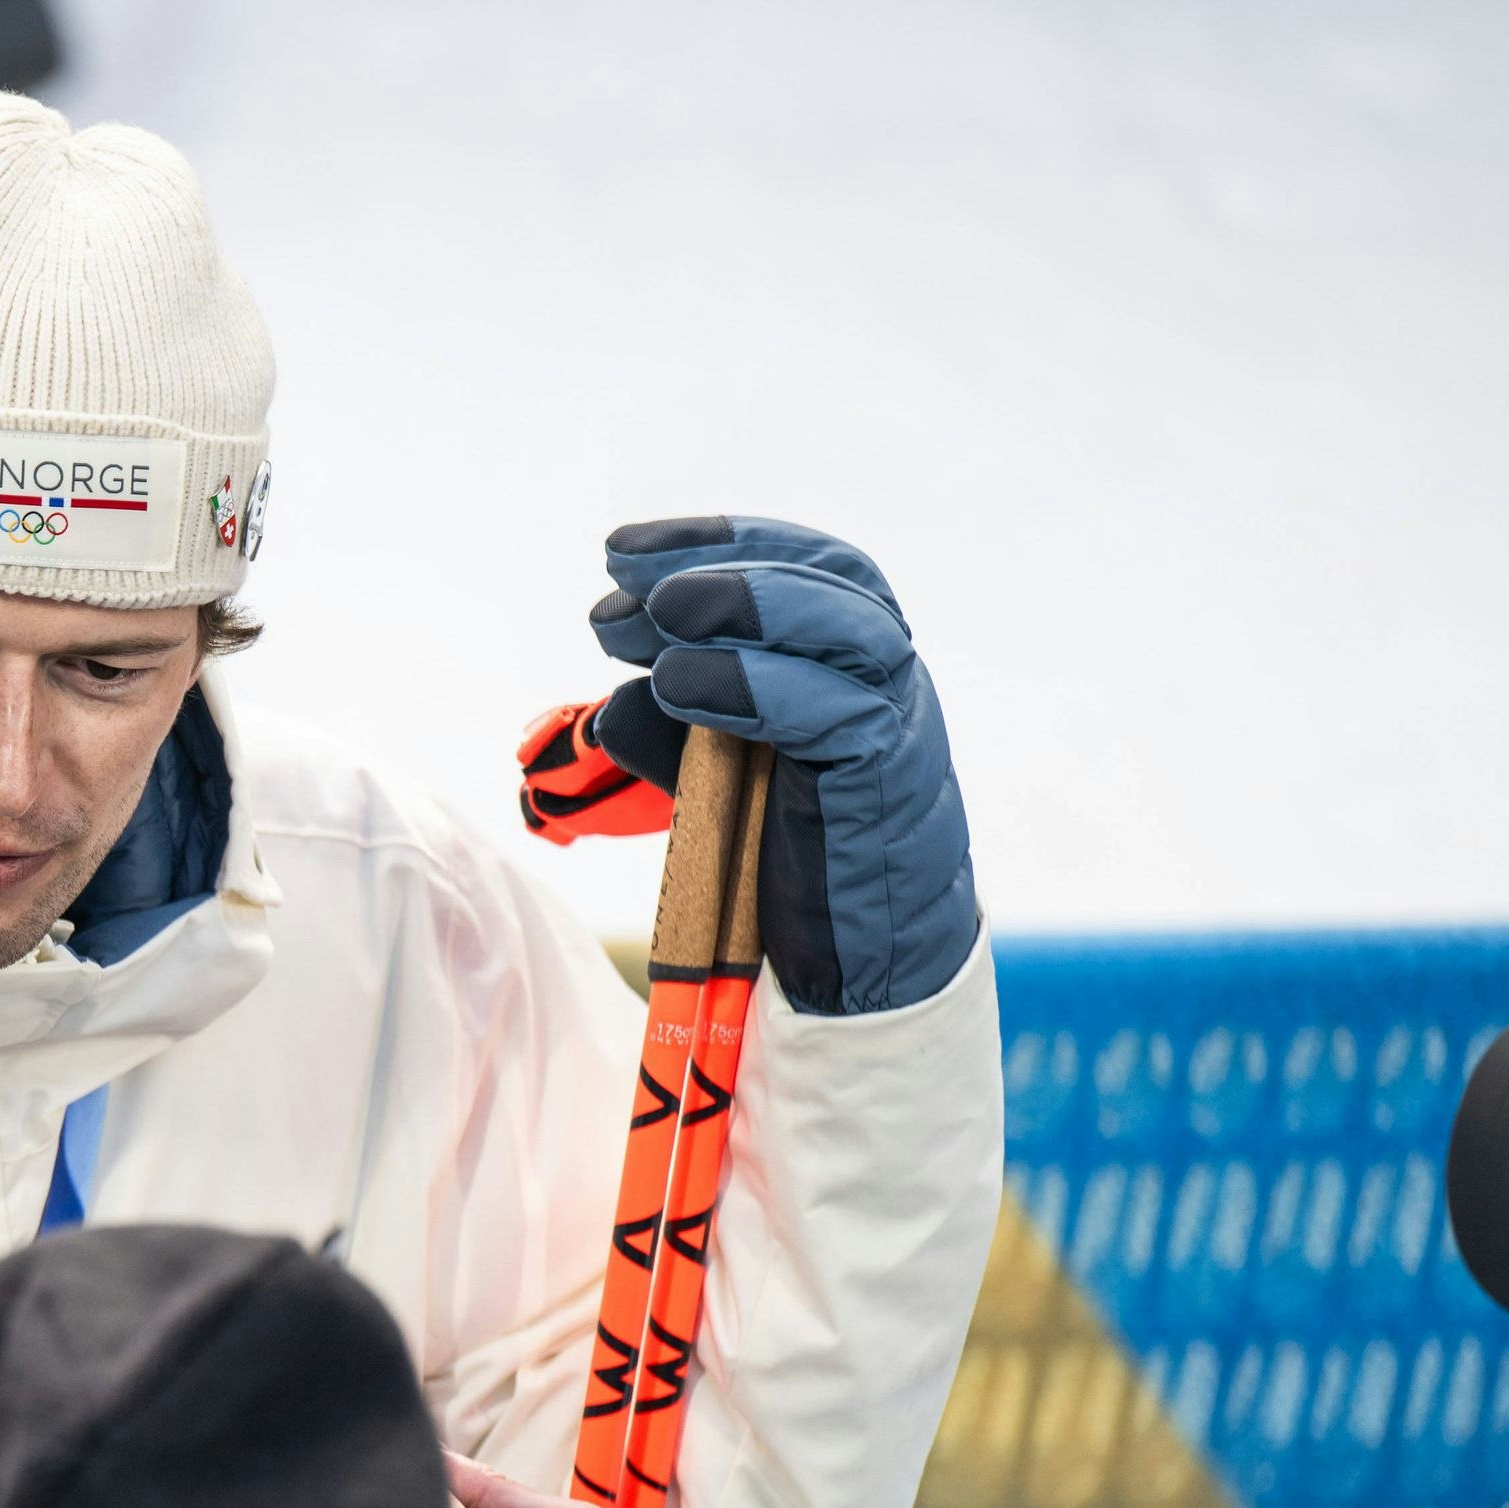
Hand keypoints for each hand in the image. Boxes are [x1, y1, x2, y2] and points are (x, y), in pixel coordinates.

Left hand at [581, 515, 975, 1015]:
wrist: (863, 967)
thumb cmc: (789, 859)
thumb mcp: (714, 775)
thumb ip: (673, 728)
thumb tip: (608, 703)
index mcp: (849, 661)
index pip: (803, 565)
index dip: (718, 540)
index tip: (624, 548)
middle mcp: (886, 680)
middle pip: (831, 580)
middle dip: (721, 562)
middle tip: (623, 575)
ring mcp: (899, 727)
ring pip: (847, 632)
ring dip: (744, 608)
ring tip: (654, 617)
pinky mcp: (889, 783)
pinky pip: (835, 716)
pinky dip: (752, 688)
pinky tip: (678, 685)